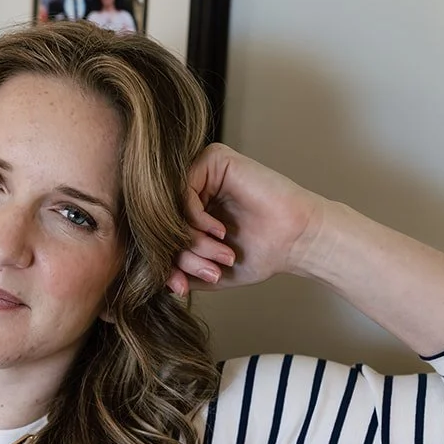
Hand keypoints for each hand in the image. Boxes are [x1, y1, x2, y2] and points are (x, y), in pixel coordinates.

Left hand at [167, 143, 325, 297]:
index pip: (153, 233)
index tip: (181, 286)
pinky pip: (182, 189)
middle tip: (208, 270)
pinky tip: (218, 231)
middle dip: (178, 253)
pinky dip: (194, 217)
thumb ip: (175, 272)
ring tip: (217, 253)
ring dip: (188, 237)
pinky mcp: (214, 158)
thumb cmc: (258, 255)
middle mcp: (191, 186)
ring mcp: (201, 170)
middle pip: (157, 220)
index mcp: (186, 209)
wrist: (296, 243)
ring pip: (167, 206)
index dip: (162, 263)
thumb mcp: (205, 271)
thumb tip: (146, 279)